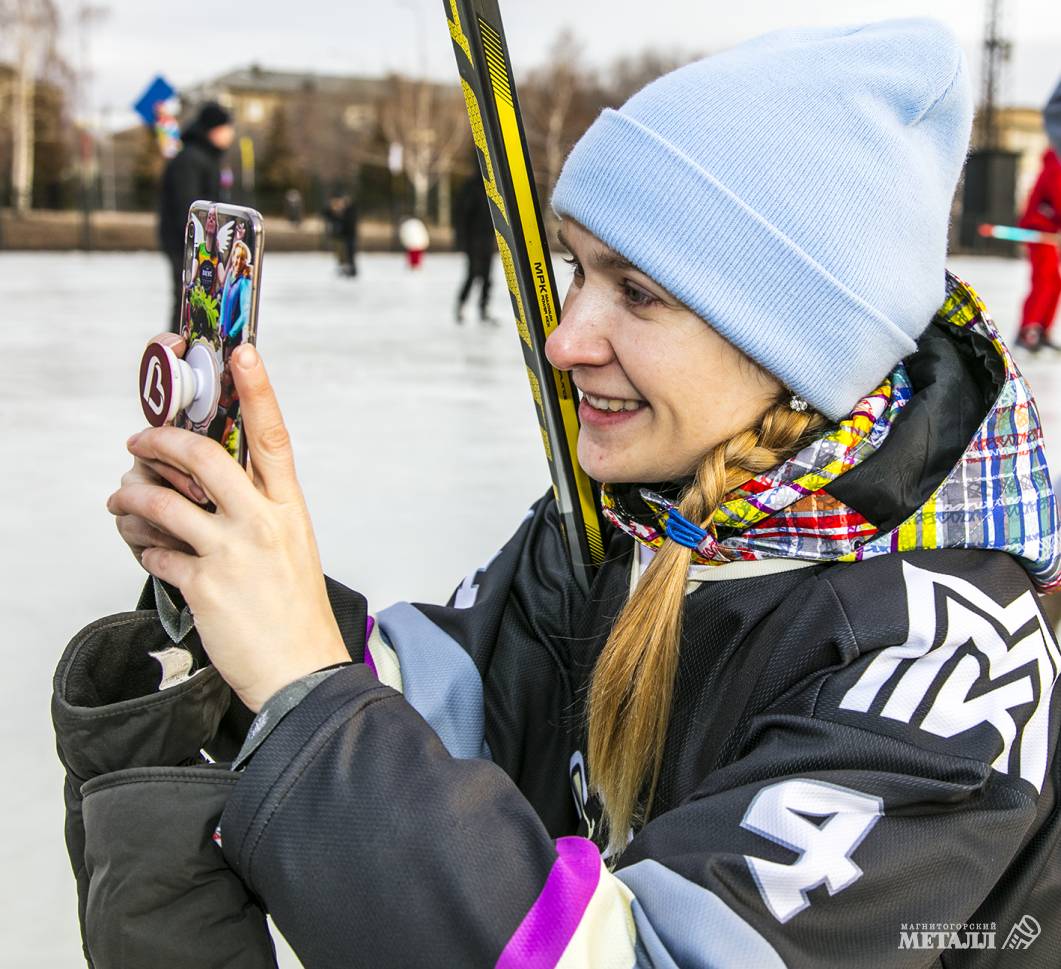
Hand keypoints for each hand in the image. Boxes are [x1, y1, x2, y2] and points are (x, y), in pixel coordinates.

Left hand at [106, 343, 349, 711]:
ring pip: (163, 501)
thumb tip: (204, 484)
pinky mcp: (204, 585)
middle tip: (139, 442)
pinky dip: (140, 546)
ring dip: (131, 495)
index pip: (273, 436)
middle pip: (204, 456)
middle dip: (160, 440)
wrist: (302, 671)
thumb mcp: (289, 546)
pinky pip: (155, 552)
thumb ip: (255, 510)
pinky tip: (143, 546)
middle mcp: (262, 522)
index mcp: (289, 507)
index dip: (258, 390)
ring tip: (121, 499)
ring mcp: (232, 552)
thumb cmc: (295, 609)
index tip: (243, 352)